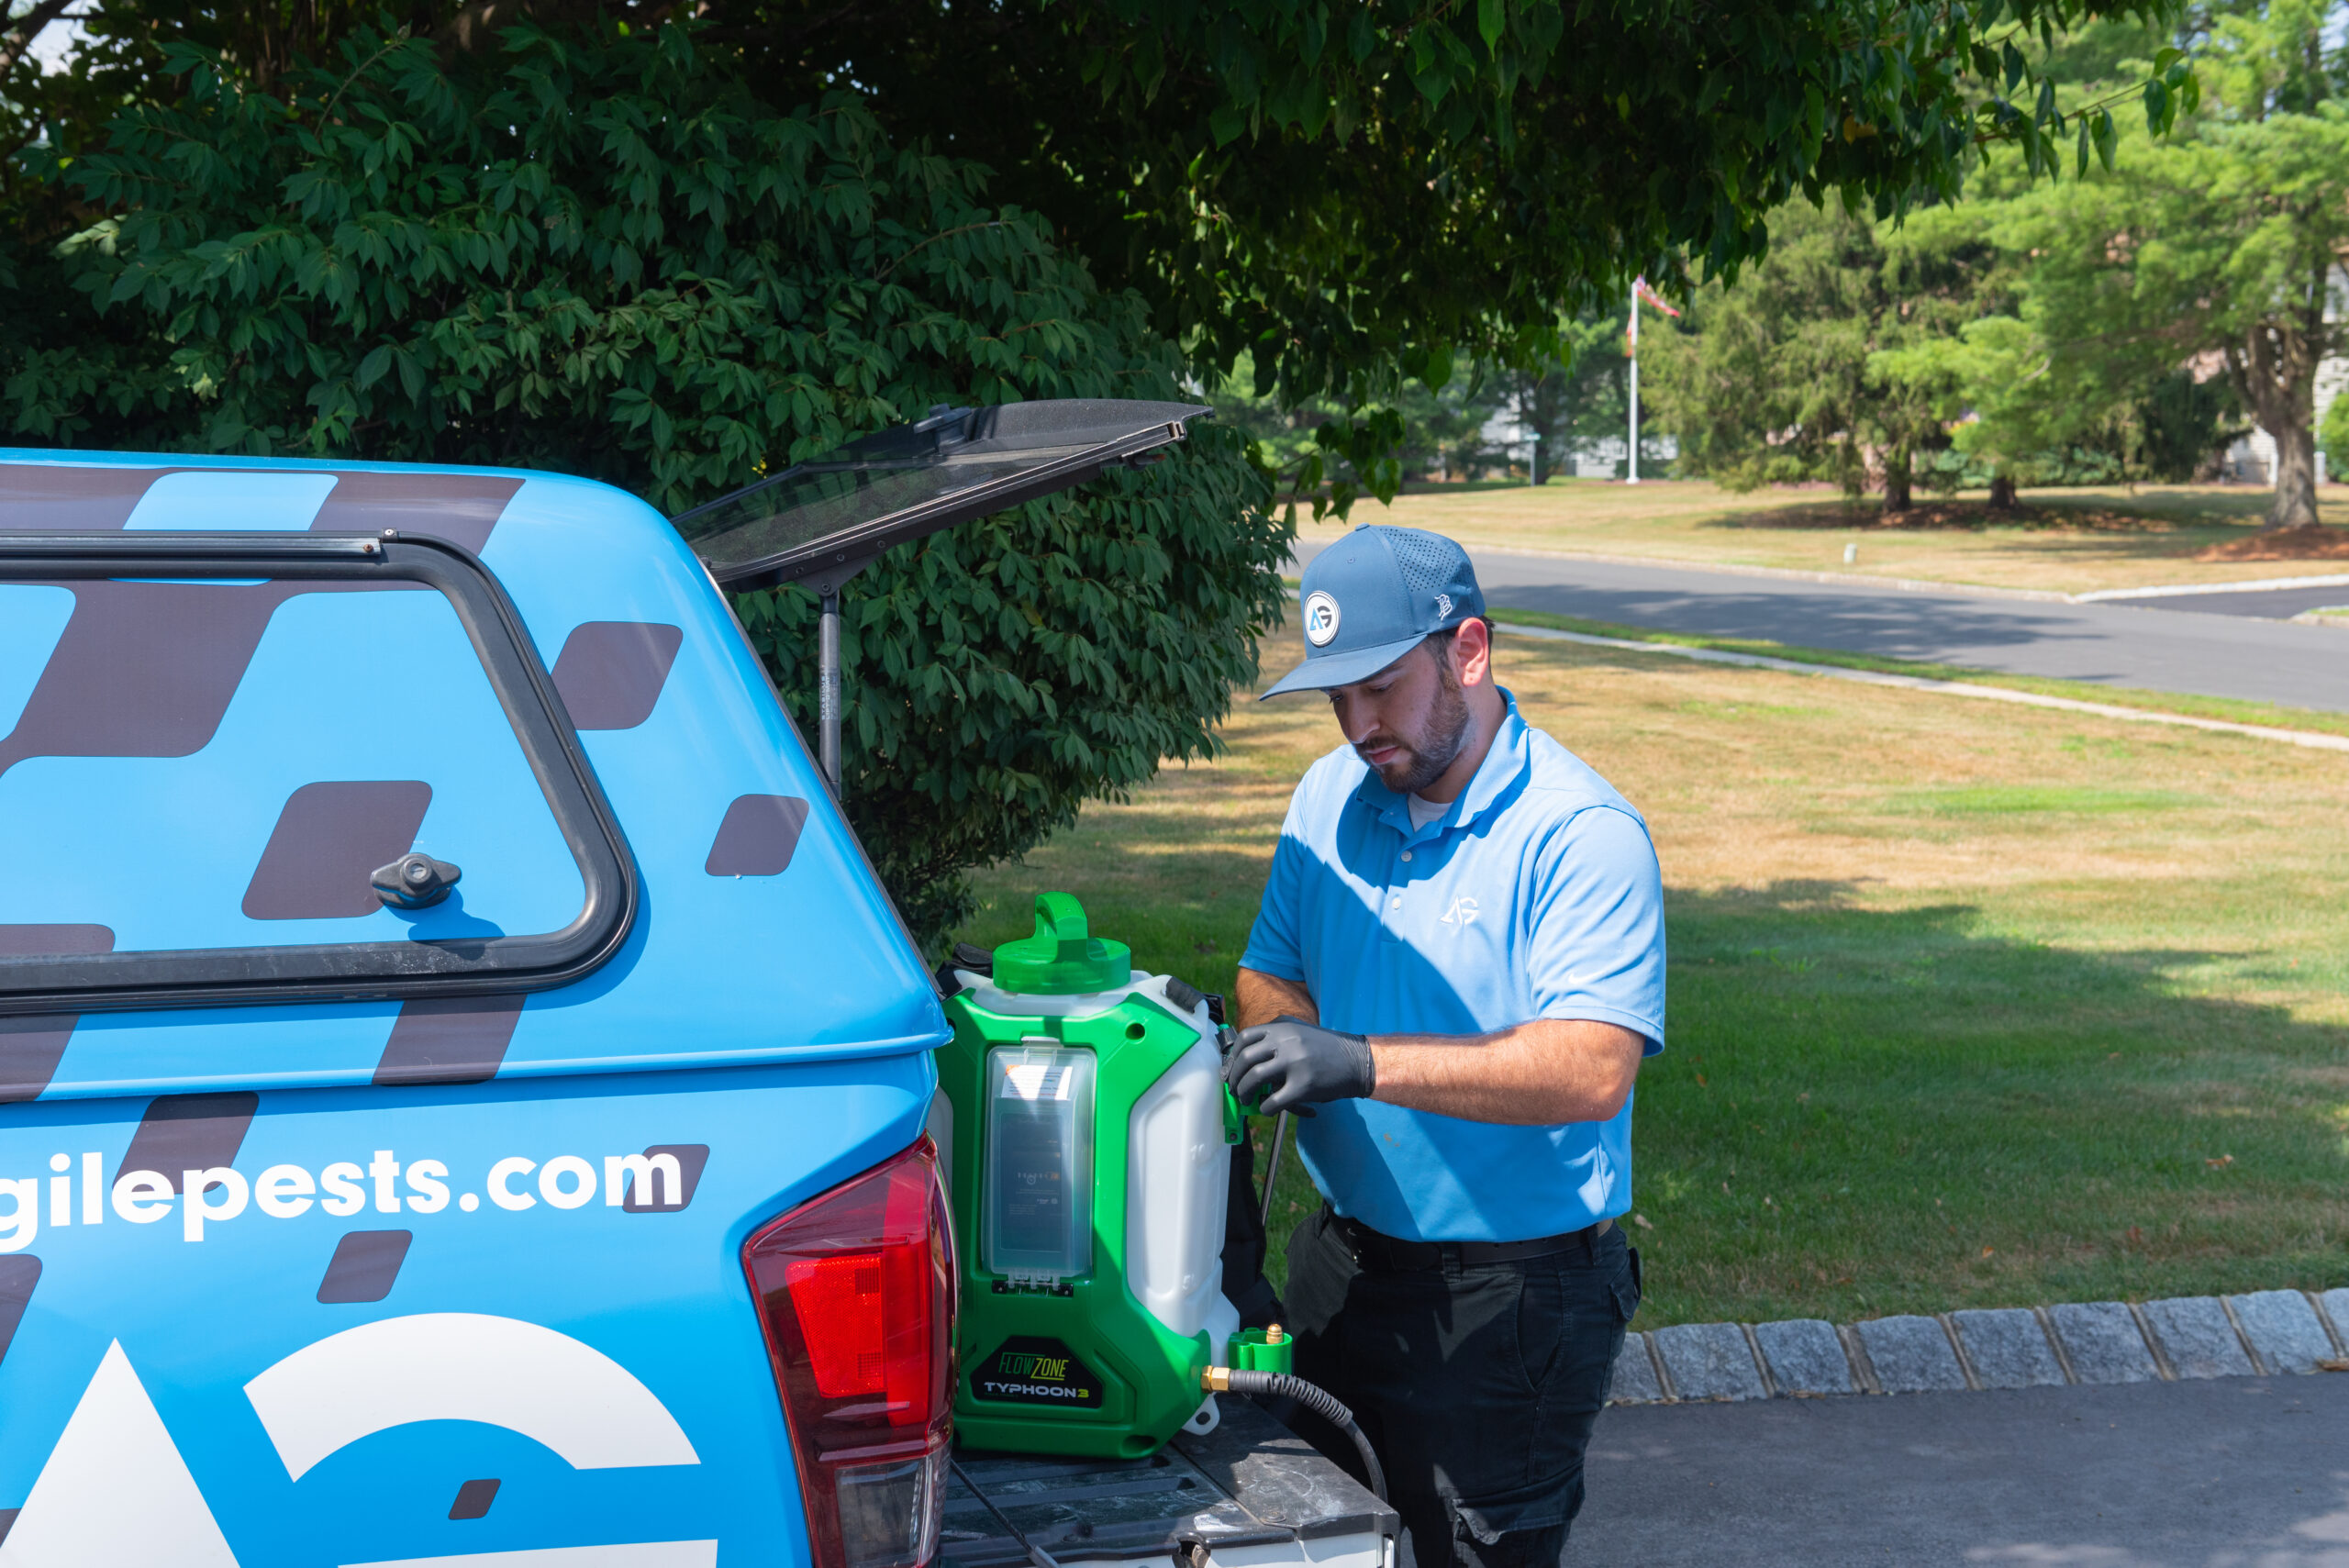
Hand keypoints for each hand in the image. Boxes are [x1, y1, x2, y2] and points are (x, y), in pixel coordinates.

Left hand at [1226, 1016, 1375, 1115]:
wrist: (1359, 1061)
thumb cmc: (1328, 1049)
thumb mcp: (1300, 1031)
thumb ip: (1276, 1037)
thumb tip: (1247, 1058)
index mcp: (1283, 1026)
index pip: (1245, 1038)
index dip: (1233, 1057)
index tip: (1230, 1070)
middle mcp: (1286, 1040)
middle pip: (1245, 1059)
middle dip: (1234, 1078)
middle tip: (1235, 1090)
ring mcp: (1294, 1062)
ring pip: (1254, 1078)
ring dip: (1244, 1093)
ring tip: (1246, 1100)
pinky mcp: (1303, 1085)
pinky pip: (1273, 1101)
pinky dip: (1264, 1108)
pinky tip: (1267, 1109)